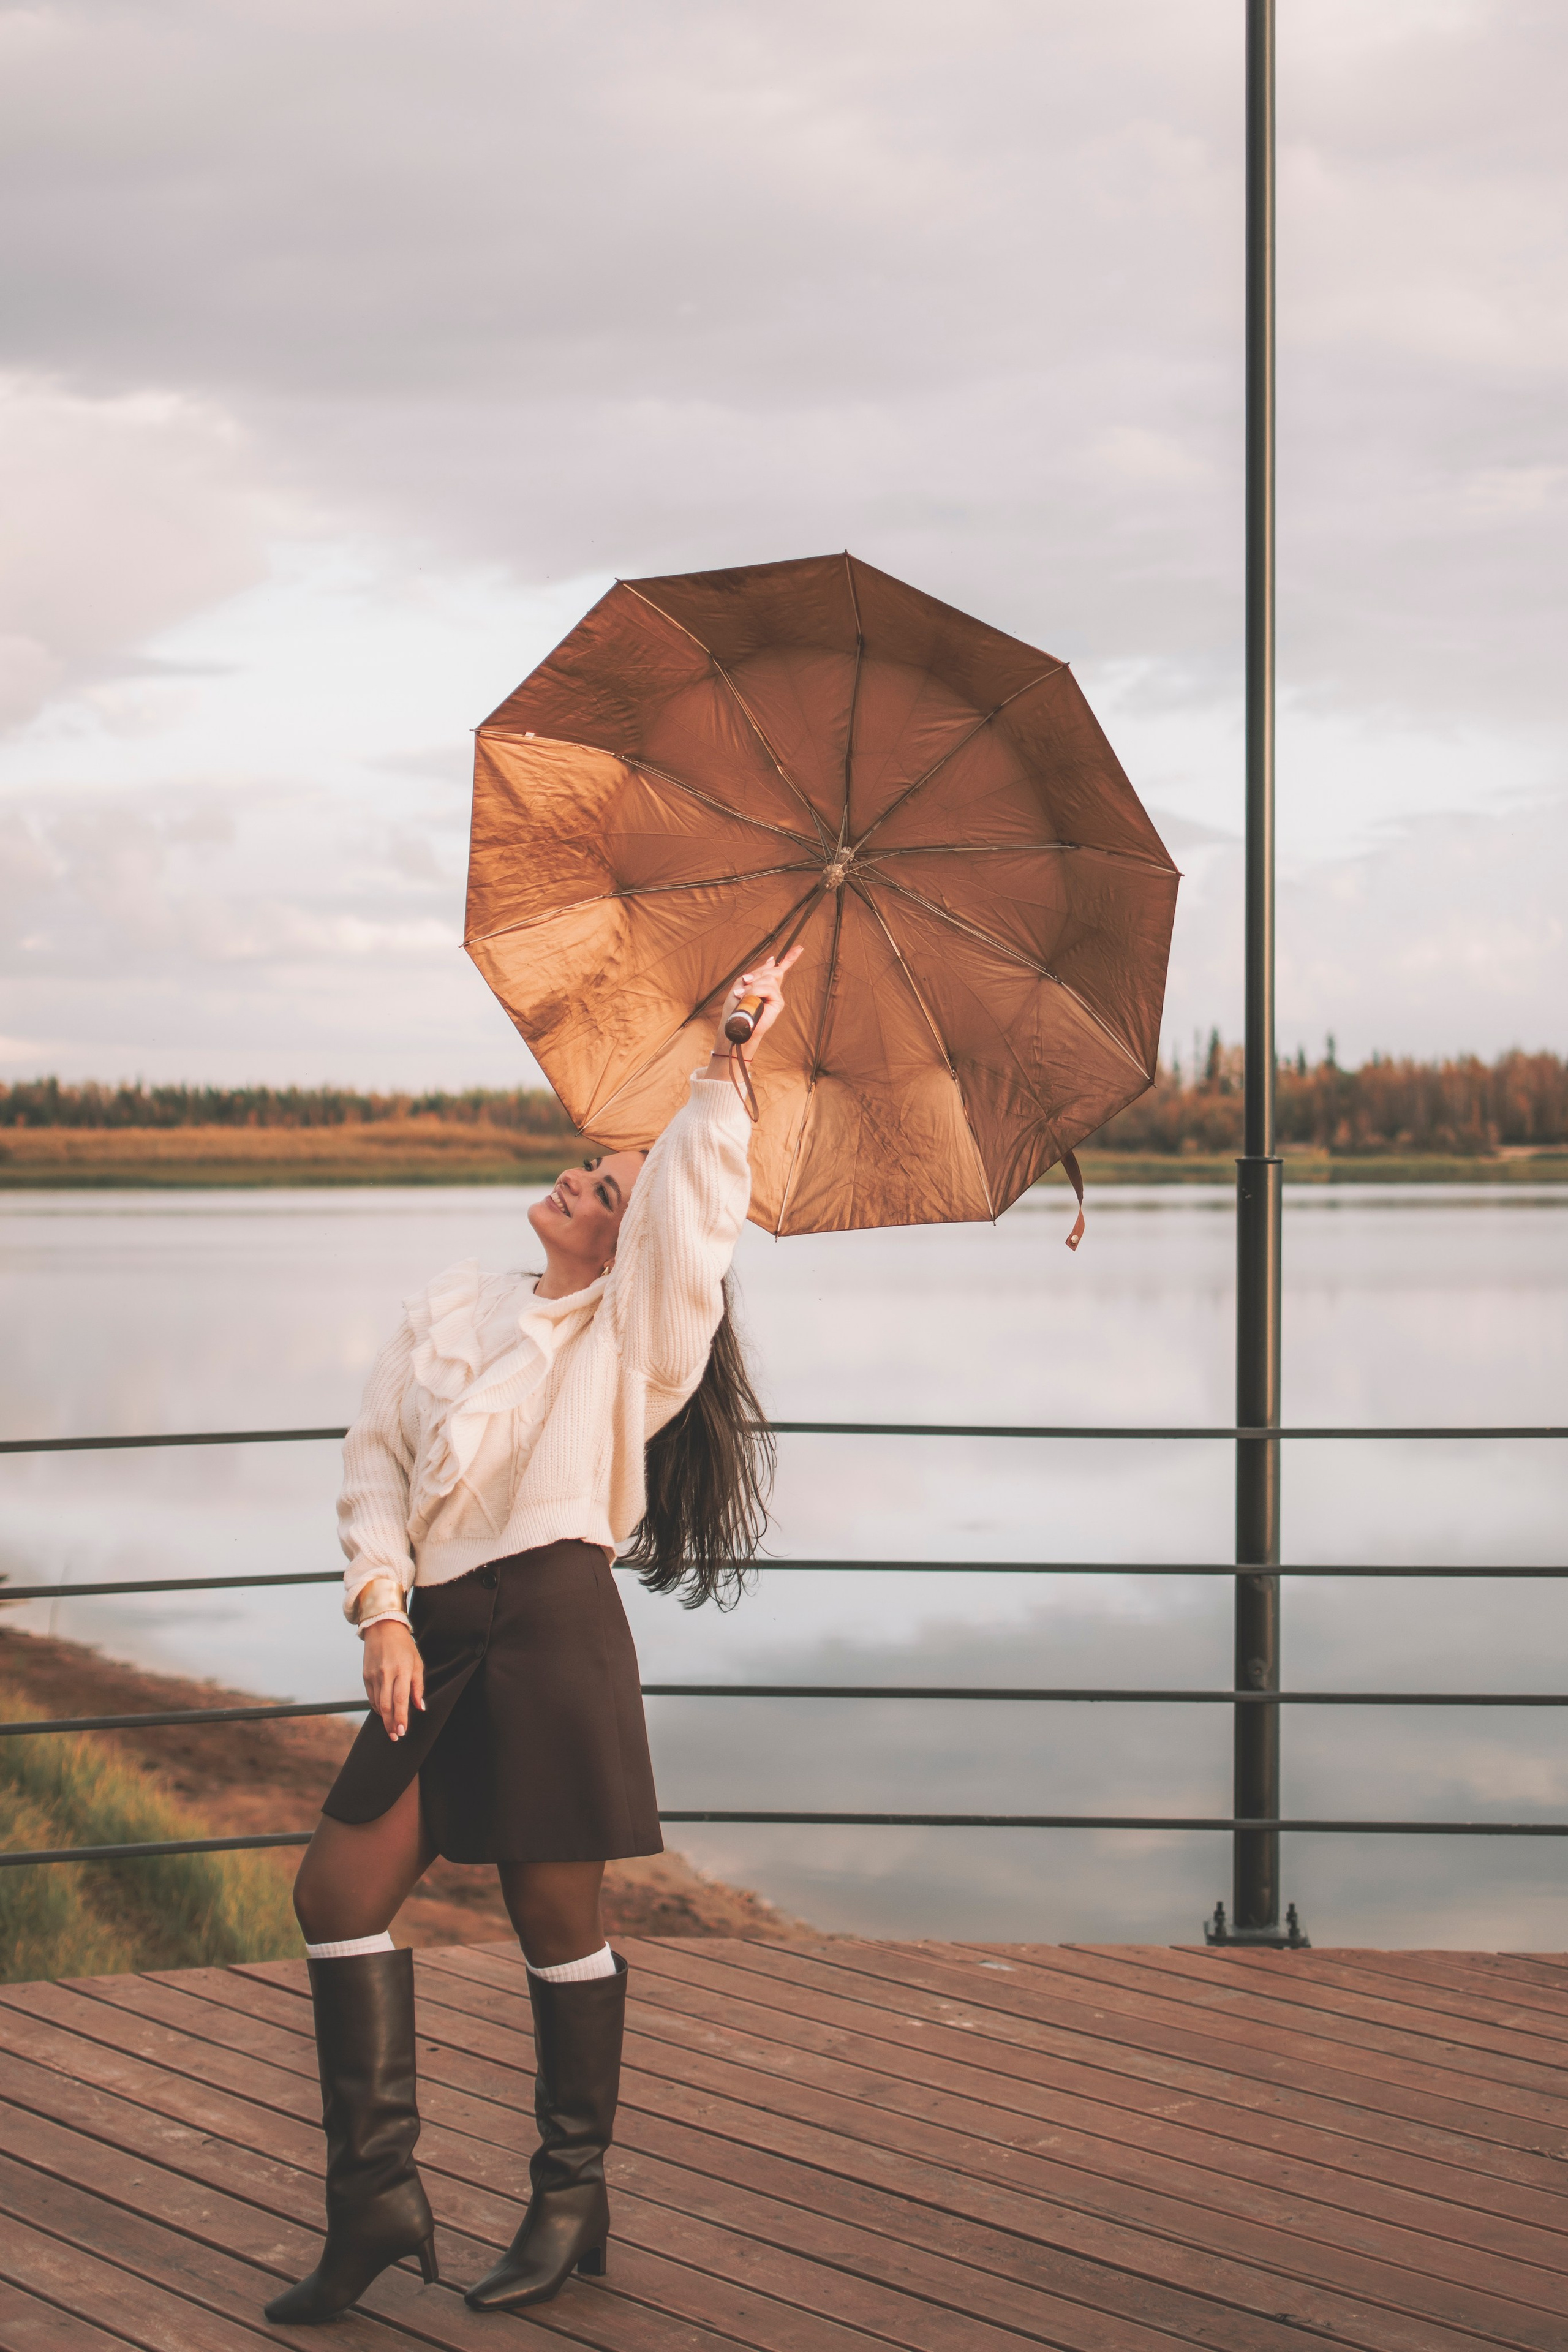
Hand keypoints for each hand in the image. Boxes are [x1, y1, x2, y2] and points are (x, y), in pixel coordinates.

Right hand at [362, 1620, 424, 1740]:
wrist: (382, 1628)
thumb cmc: (404, 1646)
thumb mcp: (417, 1663)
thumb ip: (418, 1686)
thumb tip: (420, 1707)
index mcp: (402, 1670)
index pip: (400, 1700)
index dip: (401, 1718)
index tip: (402, 1732)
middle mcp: (386, 1673)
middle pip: (387, 1705)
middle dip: (390, 1724)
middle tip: (395, 1737)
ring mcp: (373, 1675)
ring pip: (378, 1703)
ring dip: (384, 1718)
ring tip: (391, 1728)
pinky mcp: (365, 1676)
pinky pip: (371, 1697)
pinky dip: (377, 1707)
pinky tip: (384, 1713)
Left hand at [715, 944, 802, 1062]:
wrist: (735, 1025)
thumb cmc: (735, 1008)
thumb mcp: (741, 984)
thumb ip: (755, 973)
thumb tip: (772, 960)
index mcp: (764, 983)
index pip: (779, 968)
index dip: (790, 958)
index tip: (799, 948)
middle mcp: (772, 989)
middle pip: (773, 970)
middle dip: (756, 976)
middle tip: (741, 990)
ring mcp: (776, 996)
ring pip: (769, 978)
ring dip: (753, 986)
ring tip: (742, 996)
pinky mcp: (778, 1003)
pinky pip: (770, 988)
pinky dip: (757, 991)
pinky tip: (750, 998)